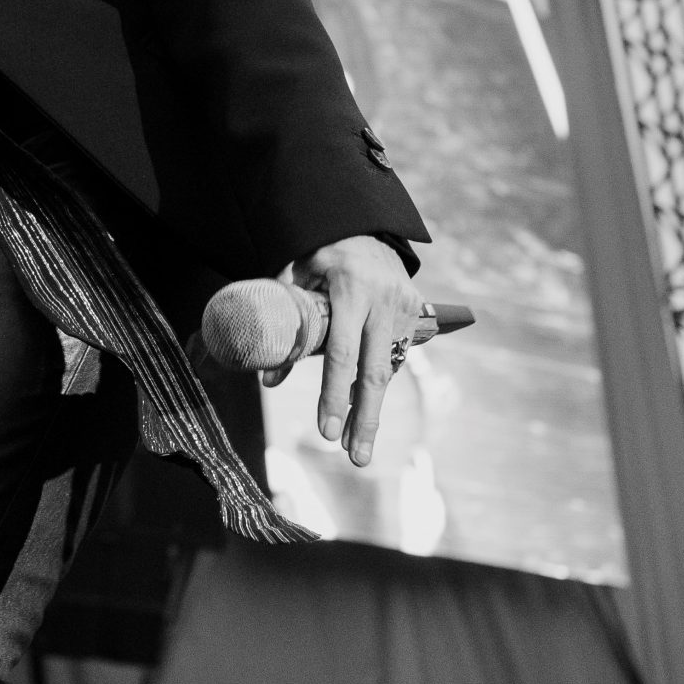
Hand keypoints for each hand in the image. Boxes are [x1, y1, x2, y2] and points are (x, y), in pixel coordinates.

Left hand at [290, 235, 421, 466]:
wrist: (364, 224)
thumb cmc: (319, 250)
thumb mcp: (294, 275)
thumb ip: (283, 320)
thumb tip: (267, 377)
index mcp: (351, 289)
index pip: (341, 353)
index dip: (334, 395)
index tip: (327, 433)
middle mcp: (384, 301)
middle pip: (374, 373)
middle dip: (364, 420)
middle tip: (355, 459)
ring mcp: (404, 307)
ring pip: (388, 370)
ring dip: (371, 411)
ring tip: (358, 448)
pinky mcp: (416, 311)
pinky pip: (394, 356)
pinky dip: (377, 383)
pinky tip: (363, 410)